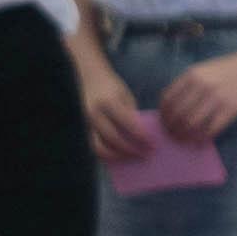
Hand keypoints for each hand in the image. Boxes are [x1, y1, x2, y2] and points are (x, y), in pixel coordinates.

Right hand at [75, 42, 151, 163]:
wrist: (88, 78)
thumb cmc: (111, 87)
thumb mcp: (125, 96)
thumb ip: (131, 115)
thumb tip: (140, 138)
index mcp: (108, 102)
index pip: (127, 124)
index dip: (141, 136)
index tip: (152, 144)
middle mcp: (94, 114)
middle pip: (112, 139)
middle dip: (131, 149)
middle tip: (146, 154)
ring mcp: (86, 123)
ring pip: (99, 148)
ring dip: (117, 156)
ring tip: (132, 157)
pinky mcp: (83, 130)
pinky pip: (94, 147)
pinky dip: (107, 155)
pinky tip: (120, 156)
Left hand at [155, 51, 236, 146]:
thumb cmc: (226, 70)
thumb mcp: (201, 70)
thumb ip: (186, 85)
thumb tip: (169, 108)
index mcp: (191, 75)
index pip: (168, 99)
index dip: (163, 115)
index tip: (163, 123)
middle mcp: (201, 86)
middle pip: (178, 114)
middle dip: (171, 128)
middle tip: (172, 135)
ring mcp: (216, 98)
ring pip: (192, 124)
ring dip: (184, 136)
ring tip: (183, 140)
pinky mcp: (230, 110)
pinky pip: (210, 129)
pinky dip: (201, 138)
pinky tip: (198, 142)